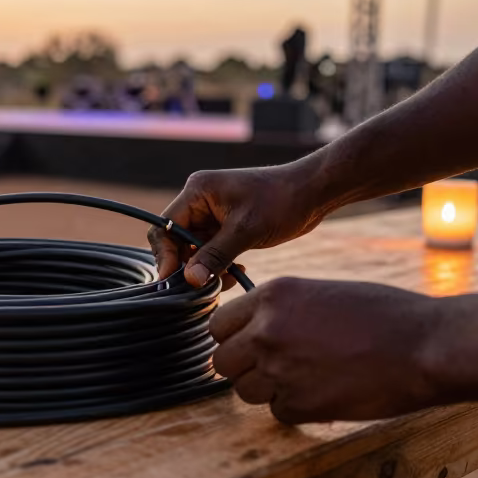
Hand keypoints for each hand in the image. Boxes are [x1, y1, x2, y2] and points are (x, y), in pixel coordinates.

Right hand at [147, 161, 332, 288]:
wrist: (312, 193)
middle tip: (203, 286)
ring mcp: (212, 215)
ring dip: (206, 269)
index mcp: (197, 192)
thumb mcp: (246, 230)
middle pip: (176, 240)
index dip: (166, 255)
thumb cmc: (280, 201)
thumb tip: (190, 280)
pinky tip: (237, 272)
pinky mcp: (226, 227)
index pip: (166, 226)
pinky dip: (219, 265)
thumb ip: (215, 256)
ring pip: (194, 250)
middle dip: (189, 265)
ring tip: (227, 280)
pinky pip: (211, 252)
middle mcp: (200, 201)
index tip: (174, 280)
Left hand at [209, 277, 443, 423]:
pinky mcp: (298, 406)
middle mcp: (266, 331)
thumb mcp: (321, 293)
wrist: (425, 346)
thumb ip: (281, 311)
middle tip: (274, 368)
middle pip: (222, 362)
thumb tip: (254, 330)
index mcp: (272, 296)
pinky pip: (277, 412)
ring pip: (244, 391)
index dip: (233, 338)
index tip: (250, 344)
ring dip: (268, 390)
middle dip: (243, 367)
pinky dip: (296, 409)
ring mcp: (279, 370)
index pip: (218, 325)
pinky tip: (327, 393)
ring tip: (306, 378)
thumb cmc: (384, 314)